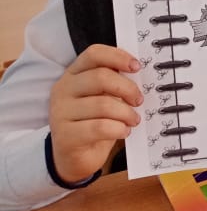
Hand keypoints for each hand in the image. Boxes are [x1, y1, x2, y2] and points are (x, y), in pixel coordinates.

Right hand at [49, 44, 142, 183]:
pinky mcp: (65, 135)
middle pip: (101, 77)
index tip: (137, 67)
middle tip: (139, 101)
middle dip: (127, 88)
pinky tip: (124, 131)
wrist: (74, 157)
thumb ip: (115, 84)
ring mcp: (61, 112)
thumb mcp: (103, 98)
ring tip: (133, 120)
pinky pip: (100, 127)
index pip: (94, 53)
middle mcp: (63, 89)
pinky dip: (118, 129)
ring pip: (103, 104)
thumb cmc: (94, 121)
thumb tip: (140, 74)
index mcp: (74, 74)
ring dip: (127, 113)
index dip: (118, 56)